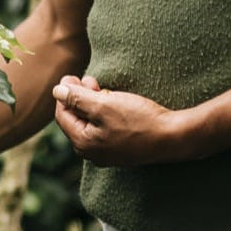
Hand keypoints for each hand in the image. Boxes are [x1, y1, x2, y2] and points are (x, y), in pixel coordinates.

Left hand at [52, 75, 179, 166]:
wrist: (174, 137)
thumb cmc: (139, 121)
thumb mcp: (104, 104)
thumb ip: (77, 98)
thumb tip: (56, 90)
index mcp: (83, 143)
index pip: (62, 115)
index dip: (65, 93)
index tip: (72, 76)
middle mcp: (92, 153)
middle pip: (76, 119)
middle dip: (80, 97)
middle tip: (90, 79)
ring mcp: (108, 153)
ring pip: (91, 123)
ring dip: (94, 103)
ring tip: (103, 88)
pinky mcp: (122, 149)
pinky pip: (105, 129)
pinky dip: (106, 113)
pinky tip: (115, 102)